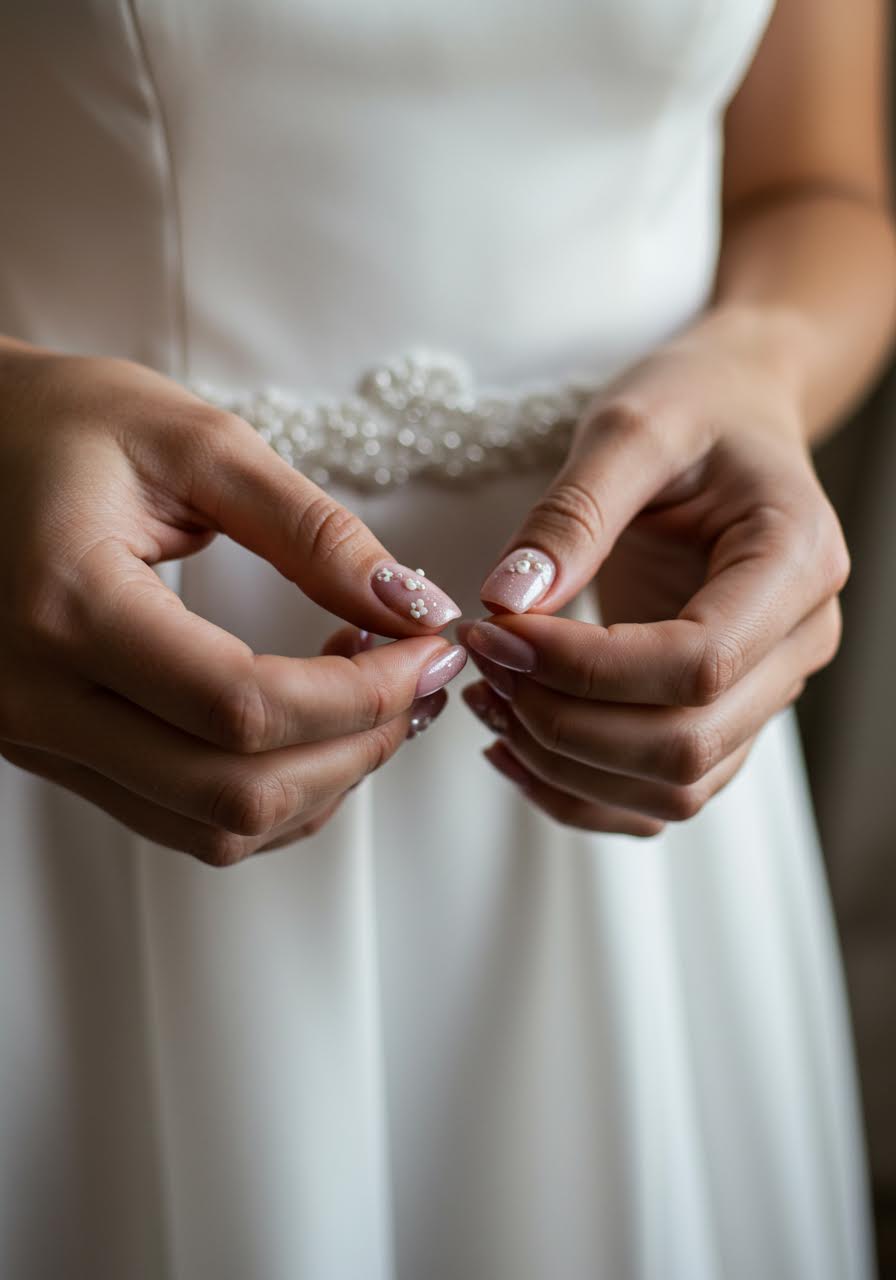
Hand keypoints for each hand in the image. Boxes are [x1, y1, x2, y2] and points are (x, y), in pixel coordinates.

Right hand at [0, 342, 464, 863]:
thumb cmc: (58, 422)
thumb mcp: (191, 443)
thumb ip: (310, 529)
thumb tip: (412, 606)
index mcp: (66, 604)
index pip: (244, 706)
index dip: (364, 695)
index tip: (430, 650)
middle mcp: (37, 698)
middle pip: (234, 792)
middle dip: (358, 747)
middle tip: (419, 682)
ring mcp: (37, 737)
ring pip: (210, 826)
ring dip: (320, 780)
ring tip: (373, 698)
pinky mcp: (52, 749)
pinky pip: (180, 816)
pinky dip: (269, 792)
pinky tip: (311, 726)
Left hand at [464, 318, 848, 834]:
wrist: (733, 414)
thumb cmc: (695, 406)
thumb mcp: (631, 426)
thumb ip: (571, 515)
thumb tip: (508, 603)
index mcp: (795, 562)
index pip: (697, 664)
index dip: (584, 669)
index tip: (494, 631)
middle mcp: (797, 641)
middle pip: (685, 745)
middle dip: (562, 721)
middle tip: (481, 663)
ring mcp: (765, 688)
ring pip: (673, 787)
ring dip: (564, 764)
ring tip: (489, 698)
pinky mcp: (723, 712)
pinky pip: (658, 794)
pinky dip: (579, 788)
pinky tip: (514, 744)